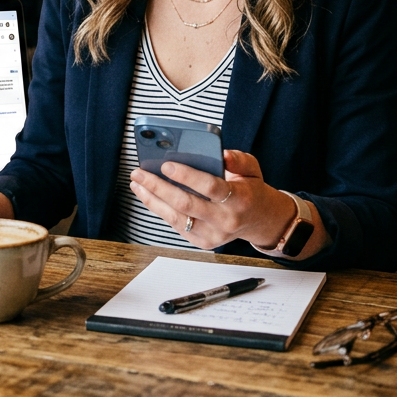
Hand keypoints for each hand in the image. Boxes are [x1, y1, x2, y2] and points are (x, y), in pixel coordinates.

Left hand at [129, 150, 322, 254]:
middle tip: (139, 172)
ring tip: (137, 183)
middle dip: (158, 187)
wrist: (260, 221)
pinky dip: (159, 209)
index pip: (210, 187)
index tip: (166, 164)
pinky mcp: (202, 242)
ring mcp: (213, 235)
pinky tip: (147, 195)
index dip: (187, 176)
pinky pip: (175, 225)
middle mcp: (225, 220)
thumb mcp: (252, 169)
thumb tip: (221, 154)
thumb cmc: (250, 190)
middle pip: (186, 204)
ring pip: (175, 217)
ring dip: (152, 199)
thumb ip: (238, 159)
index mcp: (239, 199)